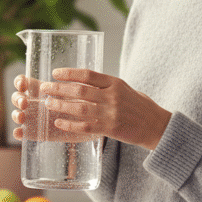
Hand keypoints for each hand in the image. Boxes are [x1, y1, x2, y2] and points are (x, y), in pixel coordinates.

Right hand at [10, 74, 95, 142]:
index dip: (19, 82)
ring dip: (15, 114)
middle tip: (25, 103)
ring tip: (22, 116)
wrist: (92, 122)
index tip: (23, 85)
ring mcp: (34, 118)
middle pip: (16, 98)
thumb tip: (61, 85)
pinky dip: (18, 132)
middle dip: (17, 98)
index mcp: (40, 89)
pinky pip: (23, 133)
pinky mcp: (37, 133)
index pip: (22, 82)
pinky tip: (19, 132)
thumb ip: (67, 87)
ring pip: (17, 114)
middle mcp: (34, 102)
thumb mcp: (76, 91)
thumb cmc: (84, 102)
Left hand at [14, 68, 170, 150]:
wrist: (157, 125)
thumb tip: (82, 81)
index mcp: (115, 83)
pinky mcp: (111, 128)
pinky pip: (86, 126)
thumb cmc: (139, 106)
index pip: (87, 74)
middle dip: (59, 89)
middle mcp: (112, 96)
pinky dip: (70, 124)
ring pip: (80, 108)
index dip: (68, 73)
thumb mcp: (124, 89)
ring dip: (61, 105)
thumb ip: (105, 85)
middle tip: (45, 88)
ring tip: (48, 104)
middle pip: (79, 90)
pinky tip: (59, 122)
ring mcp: (111, 113)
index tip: (55, 73)